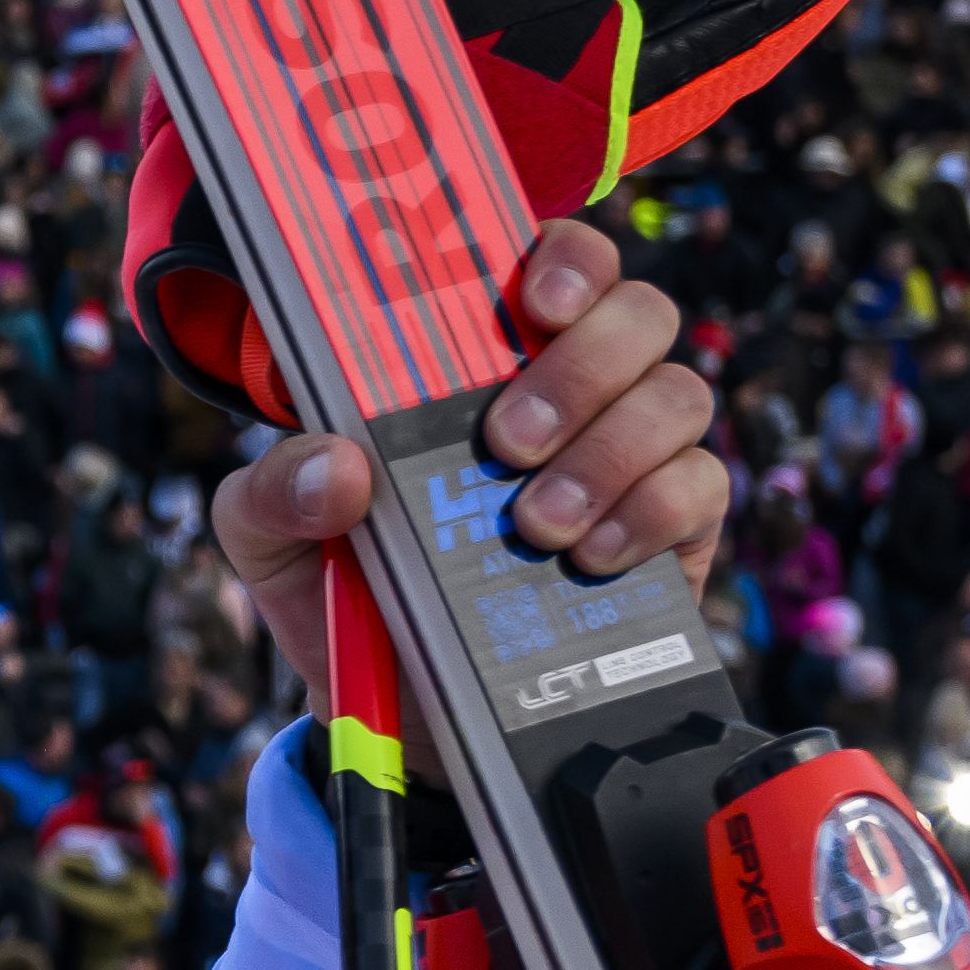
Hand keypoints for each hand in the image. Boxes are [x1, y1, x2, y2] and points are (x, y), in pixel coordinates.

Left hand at [214, 213, 724, 704]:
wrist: (398, 710)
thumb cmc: (339, 584)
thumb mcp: (268, 534)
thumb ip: (273, 490)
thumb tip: (337, 467)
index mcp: (479, 355)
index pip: (554, 262)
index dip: (566, 259)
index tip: (537, 302)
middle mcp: (572, 383)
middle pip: (638, 311)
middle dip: (583, 366)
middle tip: (508, 442)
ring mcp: (631, 450)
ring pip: (678, 393)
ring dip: (610, 450)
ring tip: (532, 524)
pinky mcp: (675, 524)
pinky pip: (701, 484)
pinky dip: (650, 511)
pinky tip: (589, 556)